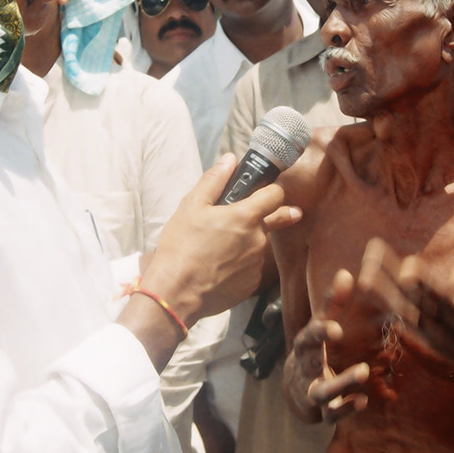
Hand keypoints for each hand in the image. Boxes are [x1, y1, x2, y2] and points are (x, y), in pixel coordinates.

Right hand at [146, 154, 302, 324]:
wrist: (177, 293)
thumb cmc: (182, 246)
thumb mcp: (192, 206)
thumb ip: (214, 180)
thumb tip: (231, 160)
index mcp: (246, 216)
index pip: (276, 195)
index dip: (272, 190)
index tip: (266, 190)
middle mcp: (258, 239)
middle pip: (272, 220)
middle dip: (271, 215)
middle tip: (276, 214)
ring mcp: (256, 264)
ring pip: (258, 245)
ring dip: (248, 241)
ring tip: (222, 246)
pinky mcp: (251, 284)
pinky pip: (251, 267)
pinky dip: (241, 264)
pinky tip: (221, 266)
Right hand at [285, 313, 369, 423]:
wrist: (296, 386)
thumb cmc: (313, 350)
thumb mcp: (321, 326)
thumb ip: (333, 303)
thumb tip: (345, 273)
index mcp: (305, 346)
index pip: (308, 337)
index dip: (320, 333)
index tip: (336, 328)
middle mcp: (305, 368)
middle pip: (310, 363)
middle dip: (325, 358)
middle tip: (343, 343)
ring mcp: (313, 391)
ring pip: (323, 392)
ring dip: (342, 383)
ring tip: (363, 372)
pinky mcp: (323, 410)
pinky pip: (331, 414)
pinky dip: (345, 409)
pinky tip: (363, 401)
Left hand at [358, 224, 453, 381]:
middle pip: (437, 303)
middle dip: (424, 288)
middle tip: (408, 268)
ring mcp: (436, 329)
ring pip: (410, 306)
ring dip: (390, 284)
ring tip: (371, 259)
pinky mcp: (419, 333)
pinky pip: (397, 312)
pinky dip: (381, 295)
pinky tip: (365, 276)